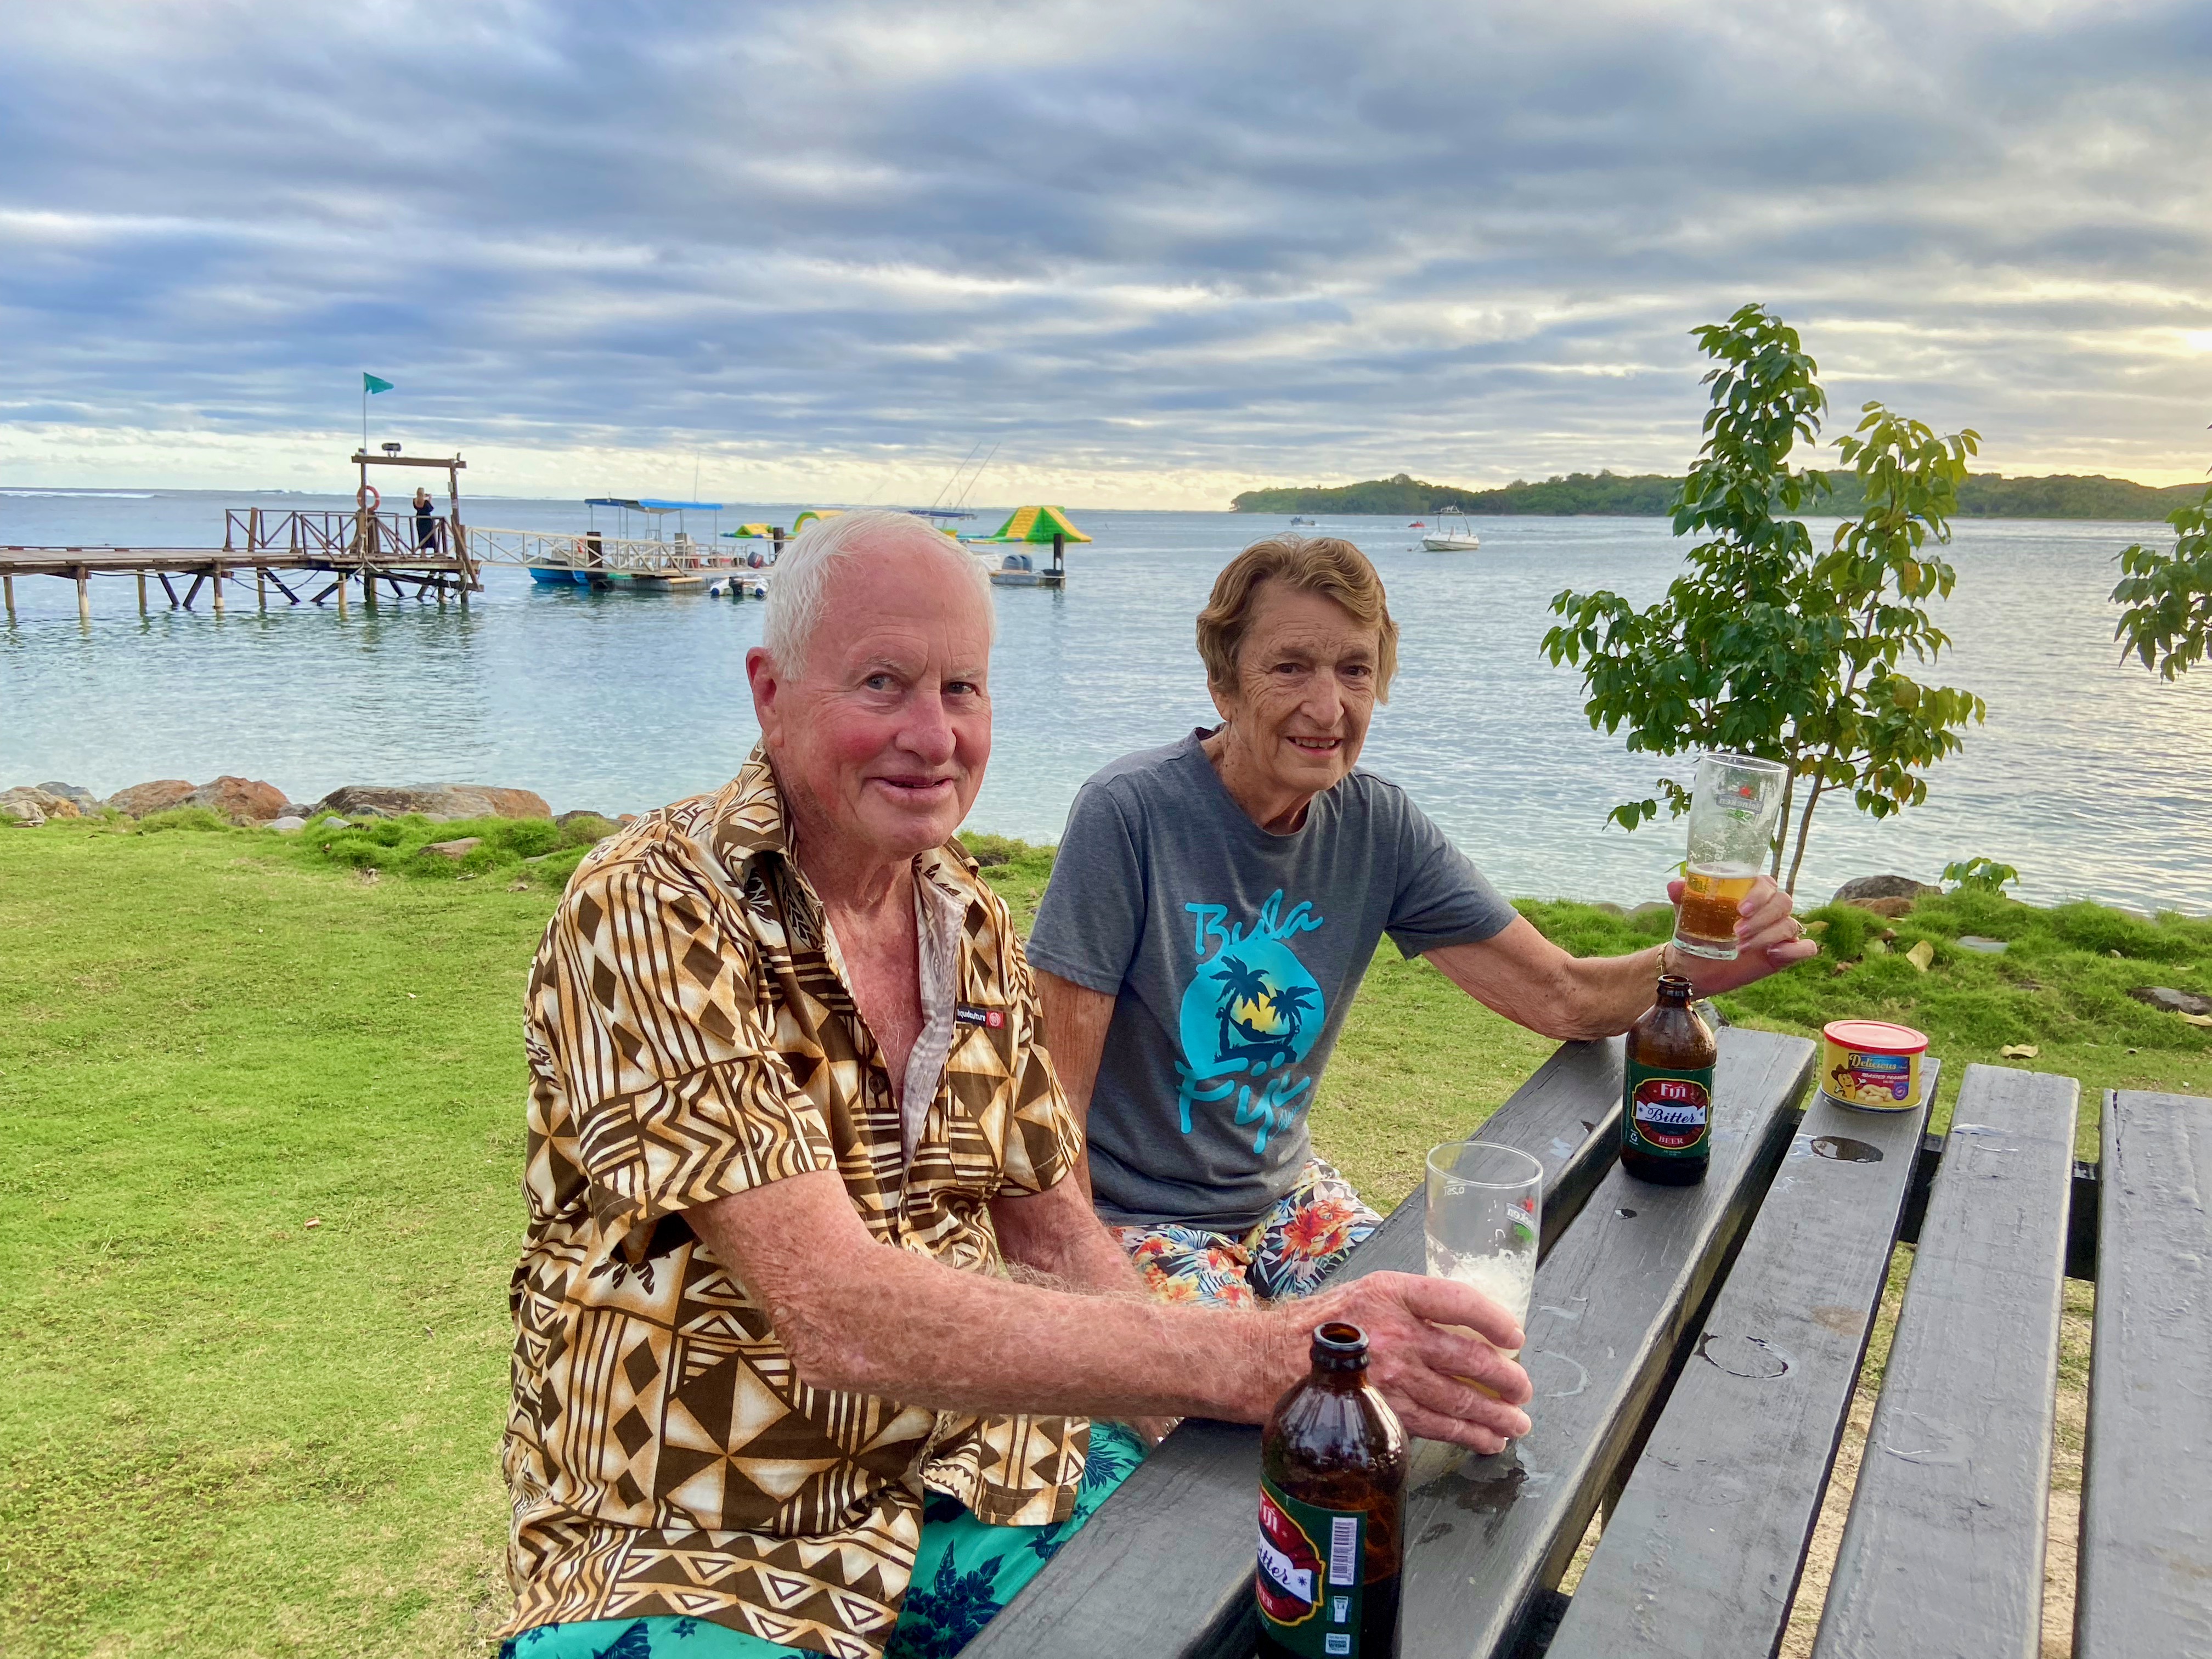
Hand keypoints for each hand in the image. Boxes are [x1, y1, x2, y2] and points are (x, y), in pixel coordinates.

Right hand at [1292, 1271, 1532, 1451]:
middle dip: (1505, 1379)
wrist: (1266, 1359)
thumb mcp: (1365, 1294)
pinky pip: (1436, 1426)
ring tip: (1516, 1423)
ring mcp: (1390, 1376)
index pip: (1458, 1302)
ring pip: (1458, 1399)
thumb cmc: (1319, 1326)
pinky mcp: (1382, 1411)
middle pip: (1467, 1359)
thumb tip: (1461, 1327)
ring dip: (1495, 1415)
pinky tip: (1486, 1440)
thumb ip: (1410, 1306)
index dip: (1494, 1319)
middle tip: (1522, 1390)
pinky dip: (1467, 1436)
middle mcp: (1395, 1333)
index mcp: (1392, 1294)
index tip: (1514, 1337)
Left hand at [1663, 874, 1818, 996]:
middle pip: (1783, 902)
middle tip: (1736, 932)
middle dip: (1761, 918)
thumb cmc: (1695, 931)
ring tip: (1740, 947)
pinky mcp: (1785, 953)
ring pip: (1790, 925)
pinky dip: (1796, 950)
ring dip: (1767, 936)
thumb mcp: (1686, 912)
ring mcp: (1779, 931)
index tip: (1739, 909)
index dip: (1758, 895)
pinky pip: (1806, 948)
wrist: (1695, 964)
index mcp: (1751, 892)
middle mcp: (1769, 909)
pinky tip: (1775, 954)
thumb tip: (1675, 885)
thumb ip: (1682, 895)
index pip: (1766, 884)